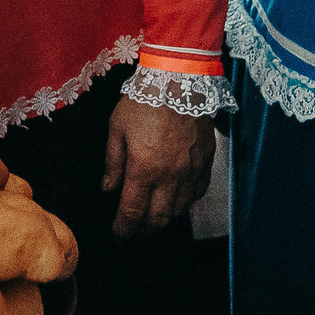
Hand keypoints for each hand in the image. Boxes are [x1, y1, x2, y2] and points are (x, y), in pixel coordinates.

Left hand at [101, 95, 215, 238]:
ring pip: (179, 210)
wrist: (180, 78)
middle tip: (133, 232)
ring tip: (152, 219)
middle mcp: (170, 176)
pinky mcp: (205, 162)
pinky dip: (185, 203)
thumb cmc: (144, 100)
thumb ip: (113, 162)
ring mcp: (191, 171)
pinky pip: (198, 193)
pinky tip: (176, 200)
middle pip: (158, 219)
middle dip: (144, 231)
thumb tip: (108, 189)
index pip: (133, 212)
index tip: (118, 236)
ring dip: (164, 219)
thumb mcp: (117, 128)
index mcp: (143, 169)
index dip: (124, 229)